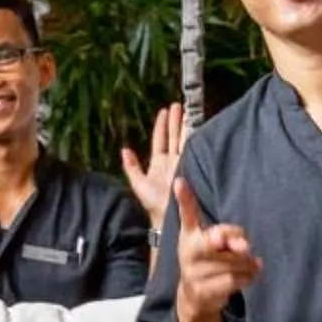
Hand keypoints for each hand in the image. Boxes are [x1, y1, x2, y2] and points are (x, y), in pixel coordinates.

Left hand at [120, 102, 185, 223]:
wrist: (170, 217)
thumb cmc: (153, 204)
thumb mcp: (138, 184)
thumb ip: (131, 167)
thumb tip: (124, 149)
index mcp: (159, 163)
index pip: (161, 140)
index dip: (162, 125)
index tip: (164, 110)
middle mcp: (172, 161)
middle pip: (174, 136)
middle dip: (176, 121)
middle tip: (178, 105)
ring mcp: (184, 163)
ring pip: (185, 139)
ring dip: (186, 125)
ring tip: (188, 110)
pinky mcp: (193, 167)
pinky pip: (194, 149)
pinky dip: (195, 136)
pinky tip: (197, 125)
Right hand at [169, 180, 261, 321]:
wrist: (193, 296)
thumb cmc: (205, 260)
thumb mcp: (206, 239)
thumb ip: (221, 231)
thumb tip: (220, 222)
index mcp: (189, 235)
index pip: (188, 214)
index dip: (184, 197)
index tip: (180, 182)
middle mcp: (188, 252)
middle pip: (217, 240)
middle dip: (235, 243)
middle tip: (245, 247)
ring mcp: (194, 273)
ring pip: (232, 262)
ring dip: (247, 263)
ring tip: (250, 263)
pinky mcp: (203, 291)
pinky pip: (235, 280)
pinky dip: (248, 277)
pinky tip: (249, 275)